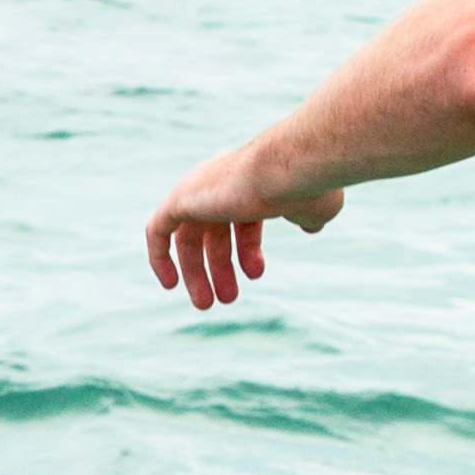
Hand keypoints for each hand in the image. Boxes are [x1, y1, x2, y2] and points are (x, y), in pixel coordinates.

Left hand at [144, 143, 341, 310]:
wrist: (287, 169)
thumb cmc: (307, 187)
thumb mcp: (316, 206)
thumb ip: (307, 216)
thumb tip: (312, 225)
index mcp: (251, 179)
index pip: (241, 217)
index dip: (248, 248)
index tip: (256, 274)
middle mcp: (220, 180)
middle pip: (212, 231)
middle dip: (218, 268)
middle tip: (226, 300)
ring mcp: (198, 188)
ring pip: (188, 238)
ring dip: (197, 273)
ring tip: (207, 305)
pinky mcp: (179, 199)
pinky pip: (158, 231)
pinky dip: (159, 256)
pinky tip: (169, 284)